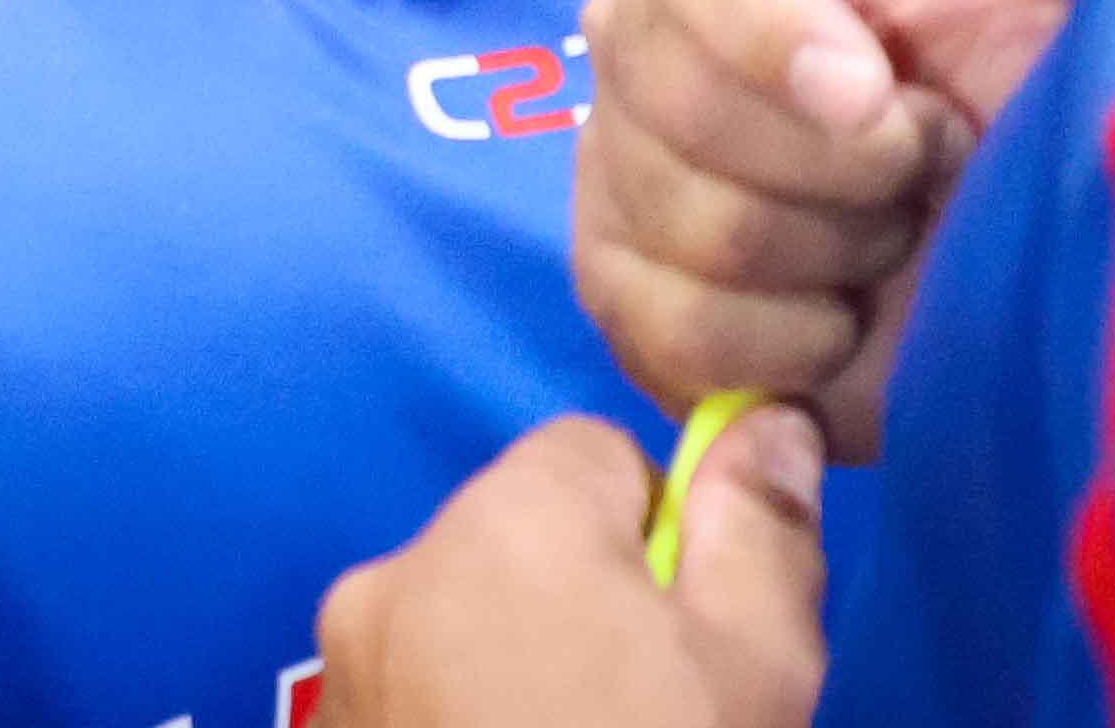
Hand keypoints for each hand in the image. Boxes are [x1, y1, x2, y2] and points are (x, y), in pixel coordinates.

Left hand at [311, 412, 823, 727]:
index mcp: (504, 523)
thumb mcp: (757, 674)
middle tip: (647, 722)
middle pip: (519, 544)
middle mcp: (398, 575)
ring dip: (516, 681)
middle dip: (584, 612)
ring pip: (462, 631)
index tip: (690, 640)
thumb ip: (760, 529)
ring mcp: (348, 675)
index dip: (662, 539)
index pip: (593, 453)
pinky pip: (416, 704)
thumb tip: (766, 416)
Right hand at [573, 0, 1108, 455]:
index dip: (754, 15)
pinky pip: (661, 329)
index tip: (870, 89)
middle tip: (933, 167)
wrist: (1044, 246)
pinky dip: (780, 348)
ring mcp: (622, 164)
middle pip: (667, 94)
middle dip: (837, 165)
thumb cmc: (1048, 74)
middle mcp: (648, 27)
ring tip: (900, 237)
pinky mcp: (627, 293)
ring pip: (679, 223)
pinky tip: (847, 323)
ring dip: (829, 256)